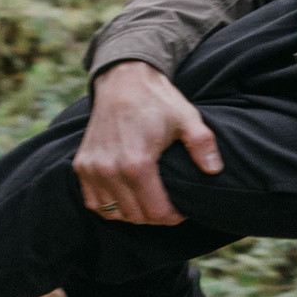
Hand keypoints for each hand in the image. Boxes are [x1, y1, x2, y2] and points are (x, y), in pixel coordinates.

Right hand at [76, 60, 222, 227]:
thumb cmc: (157, 100)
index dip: (173, 216)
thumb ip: (202, 145)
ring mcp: (93, 169)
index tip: (182, 209)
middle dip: (156, 216)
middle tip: (169, 205)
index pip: (156, 212)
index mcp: (137, 163)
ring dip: (133, 213)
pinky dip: (110, 206)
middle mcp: (110, 170)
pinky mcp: (81, 165)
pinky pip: (94, 202)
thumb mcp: (187, 118)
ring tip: (150, 201)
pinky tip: (126, 197)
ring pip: (114, 213)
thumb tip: (214, 170)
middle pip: (136, 216)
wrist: (123, 80)